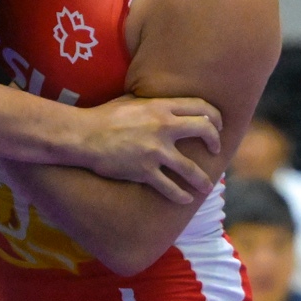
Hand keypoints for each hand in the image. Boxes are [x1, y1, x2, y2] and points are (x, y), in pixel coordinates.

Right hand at [77, 95, 223, 202]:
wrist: (83, 135)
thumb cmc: (103, 116)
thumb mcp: (131, 101)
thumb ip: (152, 102)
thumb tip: (163, 102)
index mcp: (161, 106)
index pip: (201, 107)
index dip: (215, 116)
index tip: (217, 125)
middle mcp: (163, 127)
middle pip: (204, 130)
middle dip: (215, 141)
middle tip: (216, 150)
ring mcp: (155, 151)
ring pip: (190, 168)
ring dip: (202, 180)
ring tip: (207, 187)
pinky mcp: (144, 171)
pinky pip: (169, 187)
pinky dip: (180, 196)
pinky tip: (185, 200)